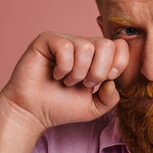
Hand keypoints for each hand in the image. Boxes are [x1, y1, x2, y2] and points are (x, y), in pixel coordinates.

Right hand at [0, 31, 128, 129]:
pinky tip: (56, 75)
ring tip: (67, 82)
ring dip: (78, 73)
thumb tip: (112, 81)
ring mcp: (65, 40)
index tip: (106, 80)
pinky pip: (66, 47)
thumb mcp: (94, 107)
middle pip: (107, 44)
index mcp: (97, 56)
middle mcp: (82, 44)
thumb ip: (110, 98)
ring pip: (87, 47)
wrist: (33, 112)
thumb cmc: (61, 107)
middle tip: (85, 84)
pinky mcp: (47, 40)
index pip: (120, 46)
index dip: (118, 64)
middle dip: (99, 71)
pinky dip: (64, 67)